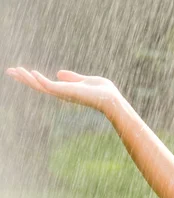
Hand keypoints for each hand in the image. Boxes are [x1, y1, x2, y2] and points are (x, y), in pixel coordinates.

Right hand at [5, 67, 122, 112]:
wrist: (112, 99)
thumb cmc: (103, 91)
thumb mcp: (85, 80)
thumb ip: (72, 77)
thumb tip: (58, 73)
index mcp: (65, 89)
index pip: (44, 83)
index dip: (32, 77)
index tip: (20, 70)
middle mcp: (62, 93)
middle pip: (38, 85)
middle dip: (23, 78)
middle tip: (9, 71)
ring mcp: (63, 93)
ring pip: (40, 86)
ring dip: (27, 78)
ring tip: (14, 70)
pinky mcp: (67, 92)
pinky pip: (49, 86)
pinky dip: (40, 80)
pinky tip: (31, 72)